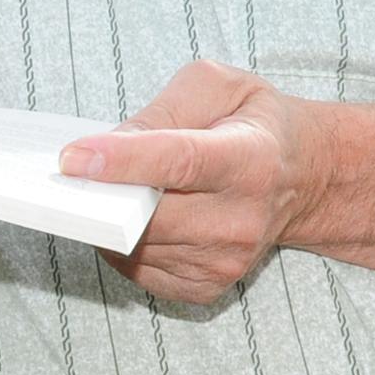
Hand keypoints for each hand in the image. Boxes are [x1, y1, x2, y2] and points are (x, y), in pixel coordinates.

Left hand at [61, 61, 330, 304]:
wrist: (303, 177)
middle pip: (150, 214)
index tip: (71, 158)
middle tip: (74, 171)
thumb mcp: (217, 87)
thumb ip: (163, 110)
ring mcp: (226, 260)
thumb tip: (106, 148)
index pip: (181, 162)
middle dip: (103, 193)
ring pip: (136, 245)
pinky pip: (139, 271)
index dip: (123, 161)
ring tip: (118, 188)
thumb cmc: (254, 123)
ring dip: (112, 218)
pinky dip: (125, 244)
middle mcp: (243, 218)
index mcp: (250, 159)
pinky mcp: (207, 287)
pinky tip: (139, 217)